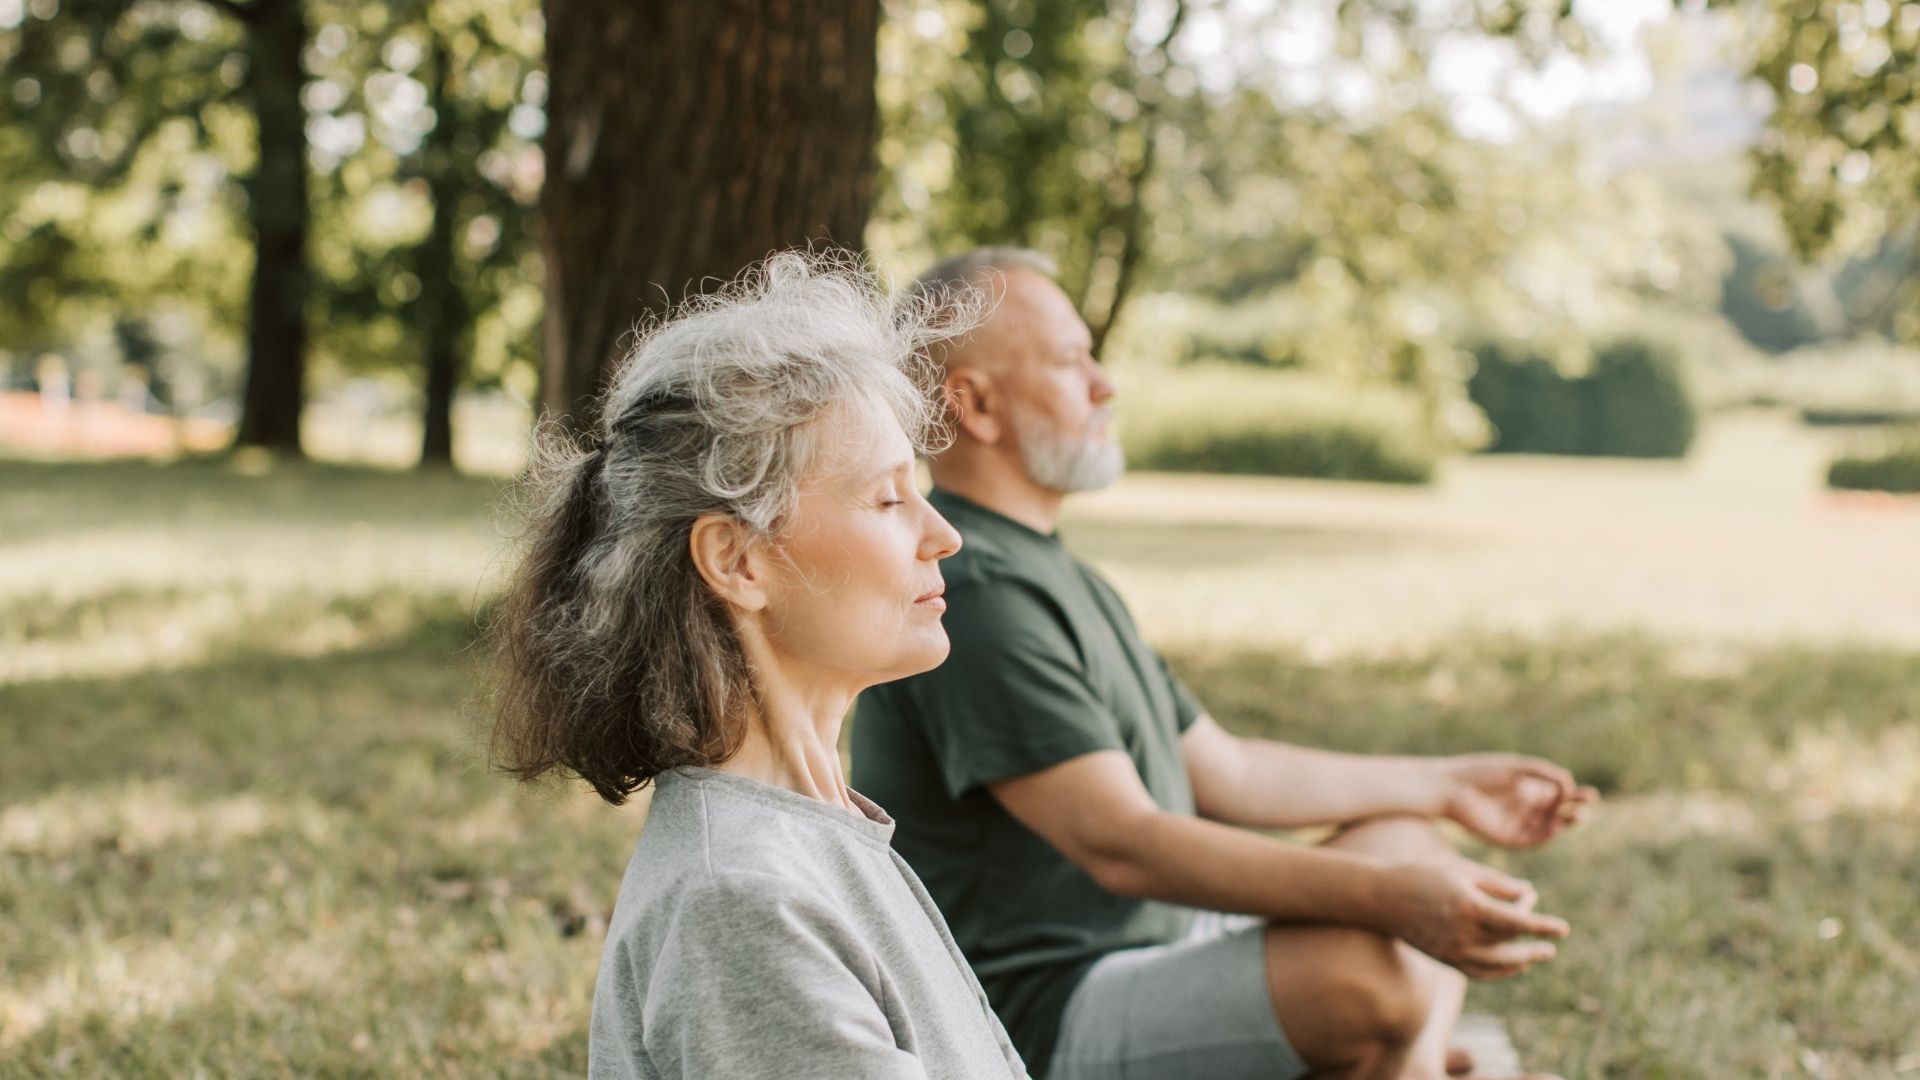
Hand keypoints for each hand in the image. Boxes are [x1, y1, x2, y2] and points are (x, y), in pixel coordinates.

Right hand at [1376, 858, 1568, 979]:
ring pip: (1498, 963)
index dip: (1542, 925)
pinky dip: (1500, 972)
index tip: (1563, 929)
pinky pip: (1480, 972)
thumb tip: (1527, 893)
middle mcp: (1463, 933)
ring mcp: (1453, 950)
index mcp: (1469, 906)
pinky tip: (1514, 965)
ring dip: (1522, 960)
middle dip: (1533, 940)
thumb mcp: (1462, 869)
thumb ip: (1497, 882)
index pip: (1516, 921)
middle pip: (1510, 942)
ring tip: (1539, 956)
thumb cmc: (1422, 874)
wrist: (1381, 897)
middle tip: (1552, 942)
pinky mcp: (1445, 959)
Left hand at [1441, 754, 1596, 849]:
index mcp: (1525, 789)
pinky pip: (1531, 840)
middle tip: (1590, 804)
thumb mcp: (1517, 768)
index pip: (1557, 794)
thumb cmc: (1480, 772)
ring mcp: (1515, 824)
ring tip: (1579, 815)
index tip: (1591, 794)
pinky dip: (1546, 835)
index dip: (1575, 795)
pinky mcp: (1506, 838)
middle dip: (1574, 808)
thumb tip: (1569, 783)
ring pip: (1547, 827)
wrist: (1451, 788)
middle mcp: (1523, 808)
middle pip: (1556, 812)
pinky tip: (1557, 826)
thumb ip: (1544, 772)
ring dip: (1564, 823)